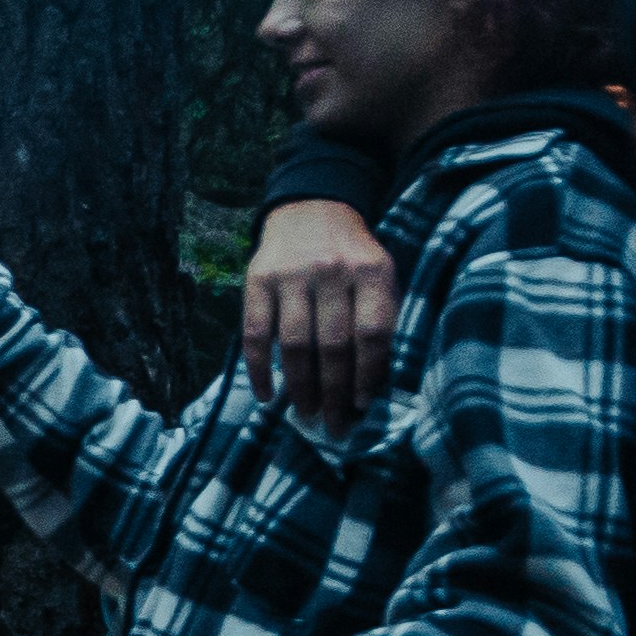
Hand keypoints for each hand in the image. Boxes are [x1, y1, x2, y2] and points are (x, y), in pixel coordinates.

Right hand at [240, 200, 395, 416]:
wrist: (312, 210)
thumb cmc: (351, 255)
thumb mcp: (379, 275)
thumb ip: (380, 316)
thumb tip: (371, 381)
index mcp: (370, 271)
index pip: (371, 333)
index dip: (366, 374)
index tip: (360, 405)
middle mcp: (330, 271)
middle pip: (332, 345)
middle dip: (333, 392)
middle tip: (332, 425)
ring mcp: (290, 276)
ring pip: (294, 345)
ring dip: (299, 387)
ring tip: (304, 414)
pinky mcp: (257, 281)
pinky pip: (254, 335)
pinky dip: (258, 370)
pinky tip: (266, 395)